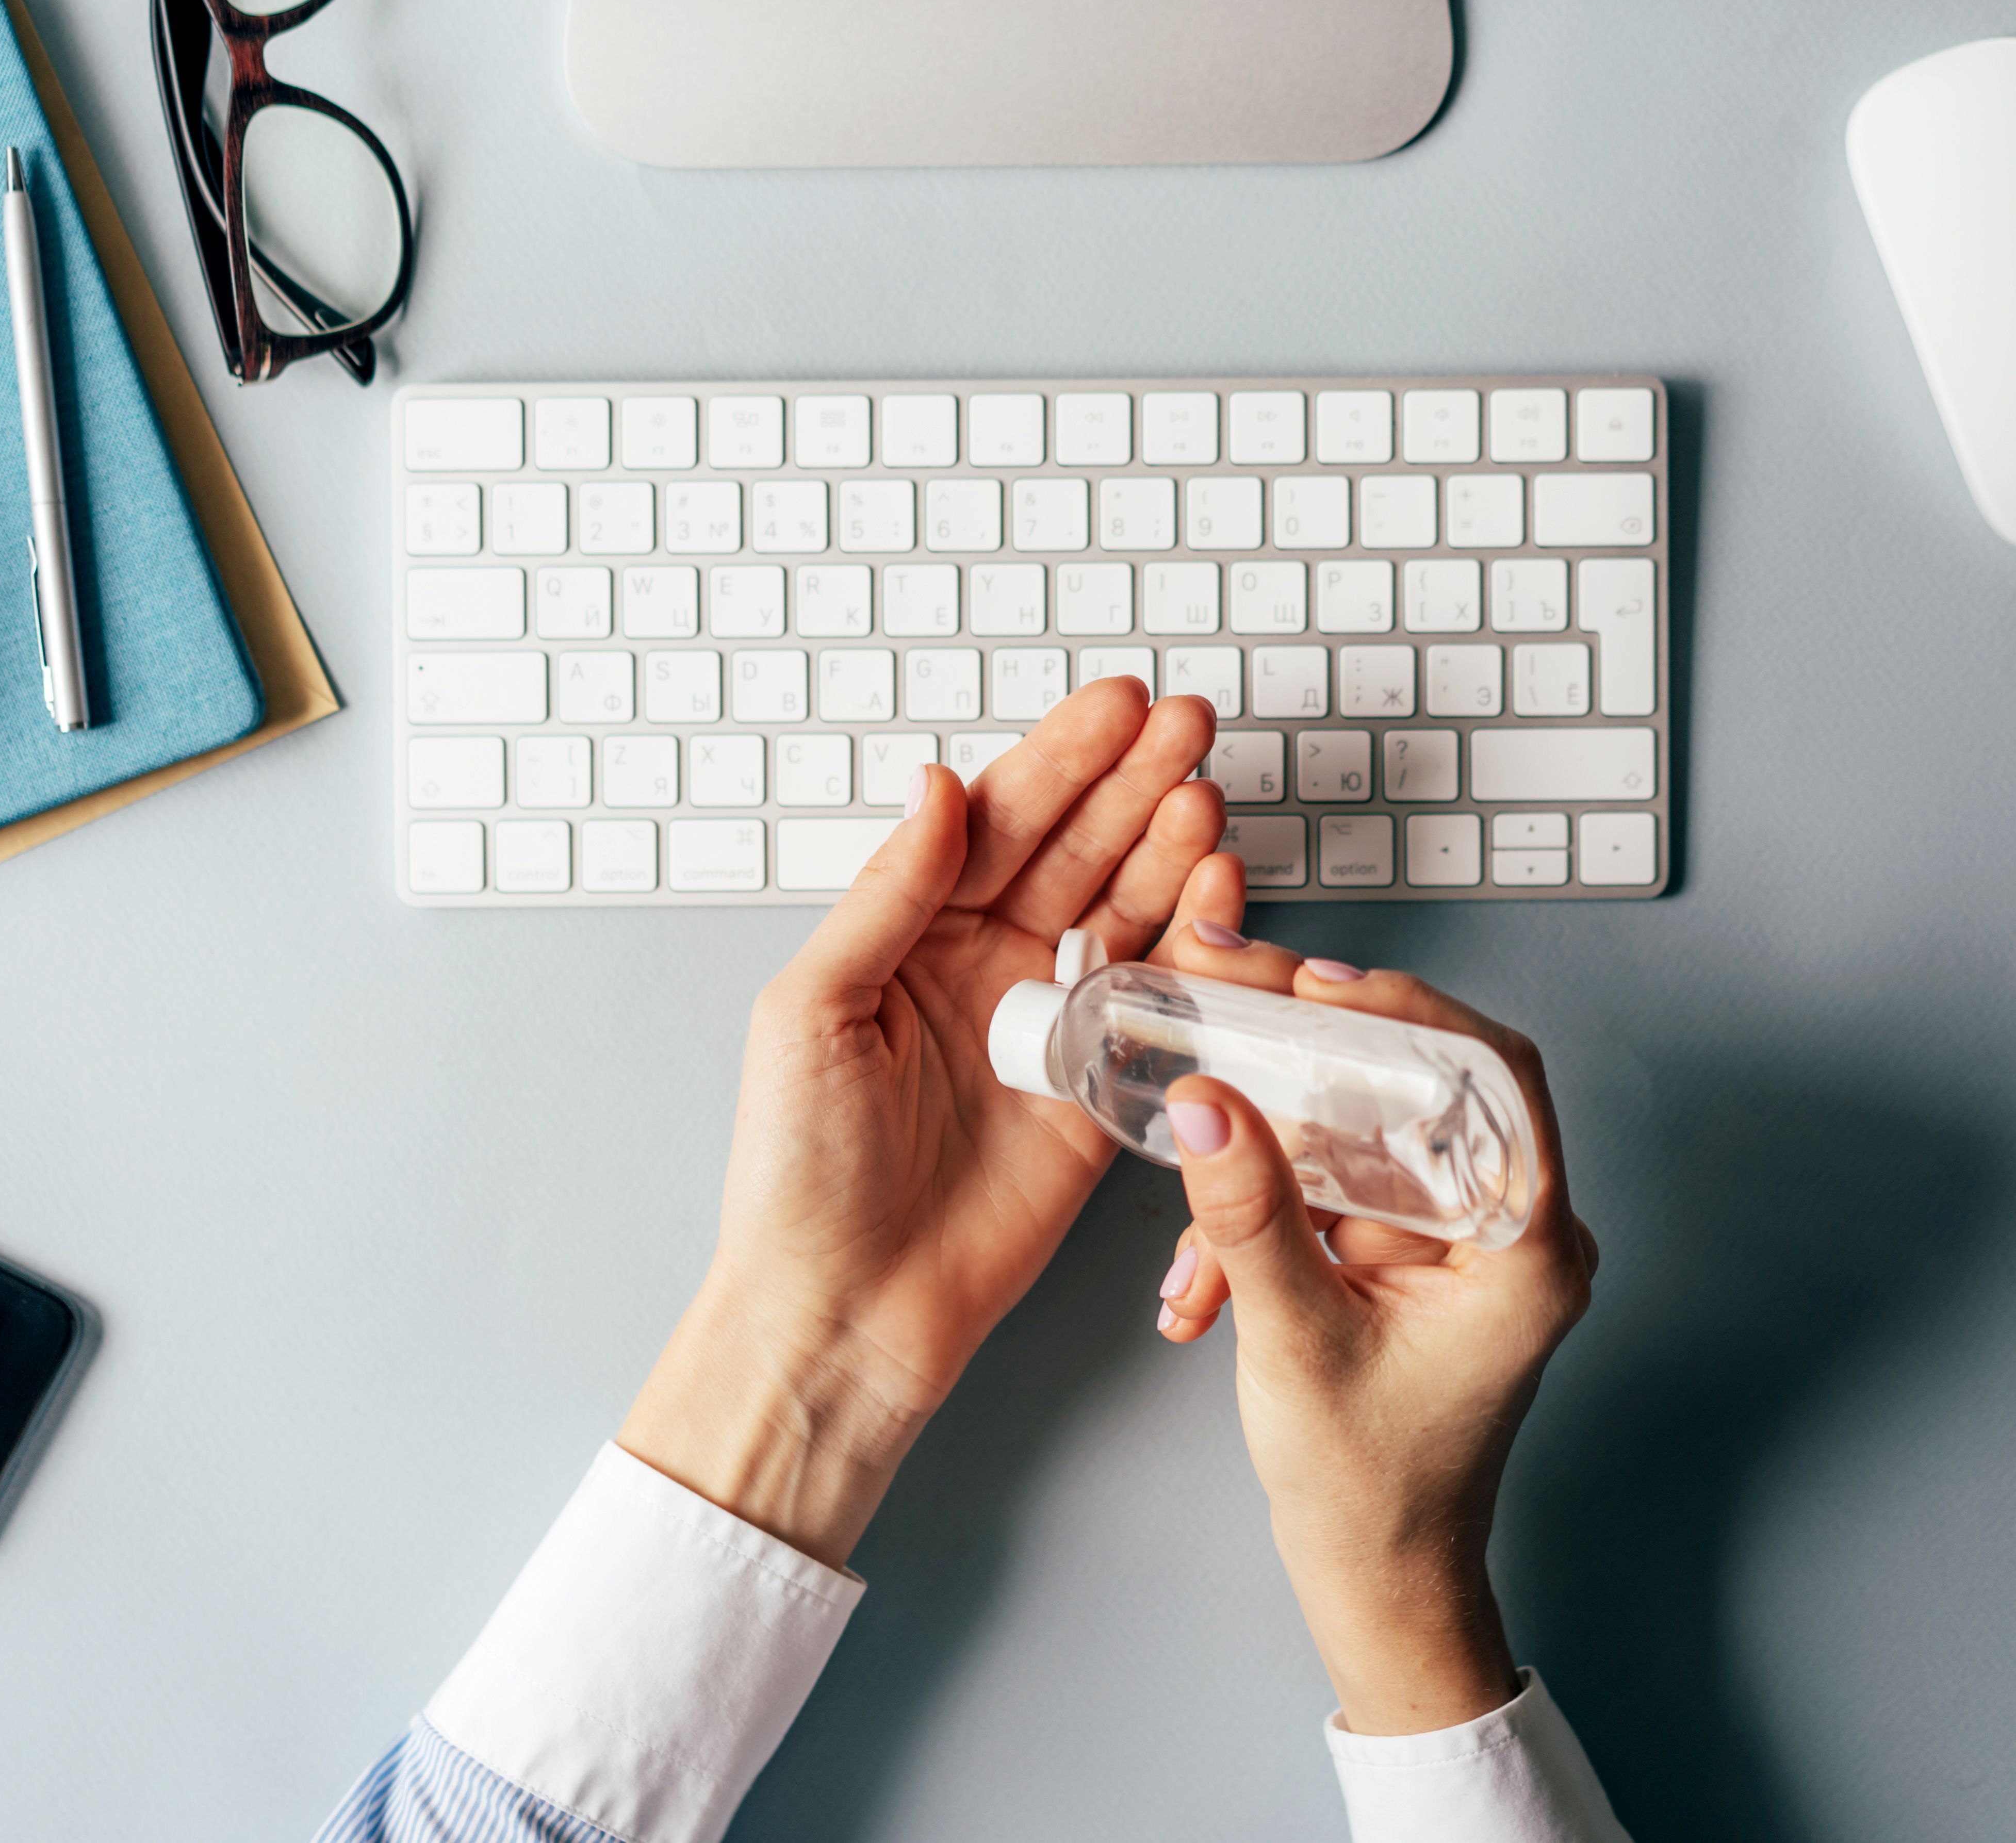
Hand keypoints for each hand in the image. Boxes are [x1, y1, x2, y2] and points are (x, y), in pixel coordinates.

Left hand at [621, 680, 1233, 1567]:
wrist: (844, 1310)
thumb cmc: (798, 1173)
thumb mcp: (812, 1010)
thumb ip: (886, 897)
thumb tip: (937, 789)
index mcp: (907, 937)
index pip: (996, 822)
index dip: (1060, 760)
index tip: (1117, 705)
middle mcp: (983, 970)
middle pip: (1074, 850)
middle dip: (1134, 783)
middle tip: (1189, 725)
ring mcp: (1046, 1028)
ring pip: (1123, 912)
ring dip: (1169, 848)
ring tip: (1208, 793)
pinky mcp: (1098, 1094)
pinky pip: (1156, 1004)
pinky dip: (1191, 946)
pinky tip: (1217, 888)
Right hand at [1150, 925, 1597, 1734]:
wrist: (1378, 1582)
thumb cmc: (1372, 1493)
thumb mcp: (1295, 1345)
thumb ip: (1249, 1217)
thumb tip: (1208, 1103)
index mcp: (1525, 1249)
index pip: (1493, 1077)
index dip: (1411, 1011)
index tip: (1322, 986)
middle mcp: (1504, 1231)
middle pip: (1414, 1088)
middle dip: (1306, 1061)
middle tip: (1226, 1006)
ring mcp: (1453, 1243)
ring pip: (1354, 1141)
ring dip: (1260, 1172)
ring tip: (1193, 1250)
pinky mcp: (1403, 1256)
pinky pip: (1327, 1193)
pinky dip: (1259, 1220)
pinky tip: (1202, 1286)